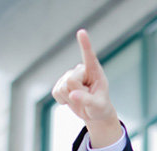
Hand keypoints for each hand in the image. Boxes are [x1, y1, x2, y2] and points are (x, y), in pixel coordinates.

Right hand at [51, 29, 122, 146]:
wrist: (94, 113)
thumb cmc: (100, 107)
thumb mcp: (97, 106)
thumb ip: (87, 100)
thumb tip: (72, 94)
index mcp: (95, 71)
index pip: (89, 56)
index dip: (84, 44)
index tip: (82, 32)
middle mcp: (81, 70)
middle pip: (71, 80)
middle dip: (76, 93)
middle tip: (86, 98)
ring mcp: (69, 75)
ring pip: (62, 88)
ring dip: (70, 99)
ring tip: (80, 99)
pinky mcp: (61, 83)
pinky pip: (55, 93)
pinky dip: (63, 101)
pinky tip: (71, 100)